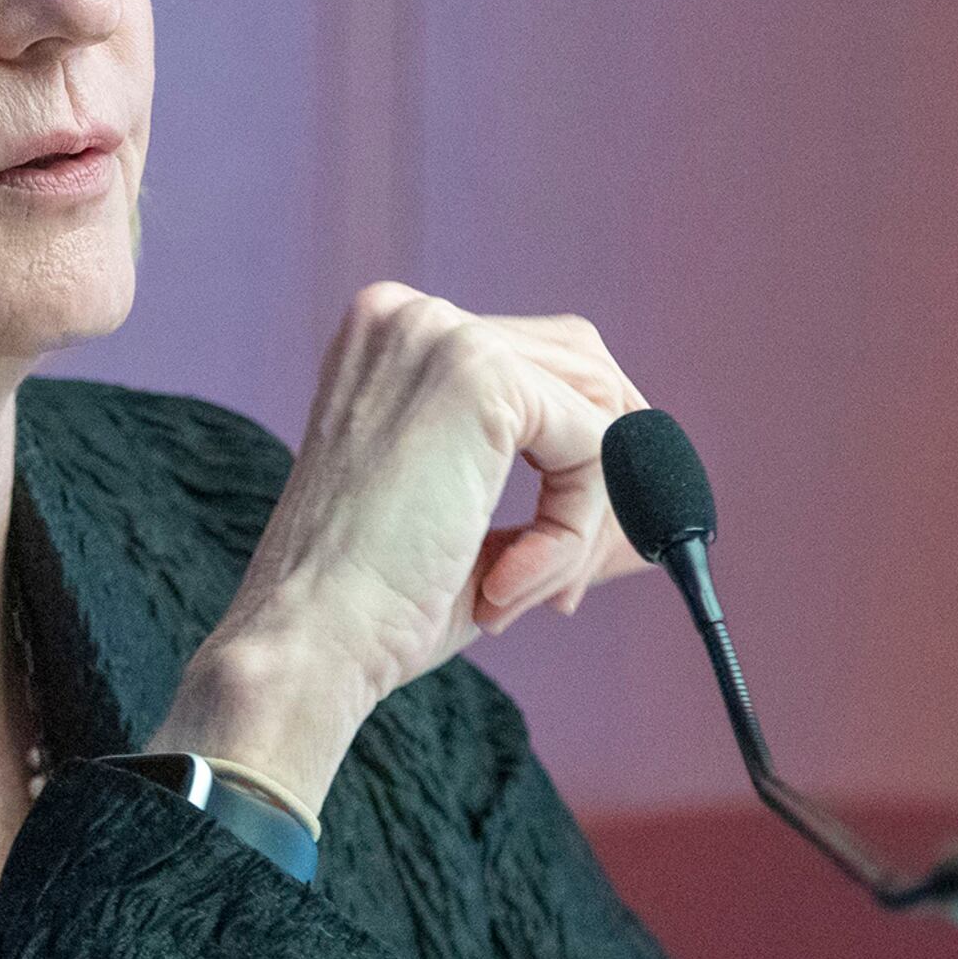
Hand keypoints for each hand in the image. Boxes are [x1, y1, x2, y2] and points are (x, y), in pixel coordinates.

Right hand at [150, 285, 647, 813]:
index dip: (574, 461)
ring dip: (586, 514)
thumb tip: (652, 469)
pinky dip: (573, 530)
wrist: (306, 644)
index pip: (538, 364)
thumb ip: (539, 476)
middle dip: (603, 474)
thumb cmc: (369, 601)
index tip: (553, 562)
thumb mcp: (458, 510)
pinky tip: (509, 586)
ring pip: (595, 411)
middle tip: (568, 576)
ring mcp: (442, 335)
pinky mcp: (479, 376)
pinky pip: (594, 447)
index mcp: (387, 336)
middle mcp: (408, 314)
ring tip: (529, 589)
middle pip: (582, 365)